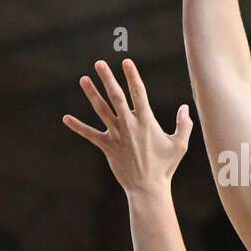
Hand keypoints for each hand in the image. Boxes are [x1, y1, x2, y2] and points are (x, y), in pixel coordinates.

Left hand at [63, 58, 191, 194]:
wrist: (147, 188)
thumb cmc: (165, 167)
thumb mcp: (180, 145)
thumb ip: (184, 125)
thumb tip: (185, 107)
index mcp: (146, 122)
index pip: (138, 93)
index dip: (132, 76)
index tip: (126, 62)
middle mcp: (129, 125)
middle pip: (116, 97)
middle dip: (107, 78)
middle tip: (99, 63)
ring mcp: (116, 136)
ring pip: (101, 110)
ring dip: (92, 94)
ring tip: (83, 79)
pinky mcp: (107, 147)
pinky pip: (90, 134)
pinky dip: (78, 126)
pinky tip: (66, 118)